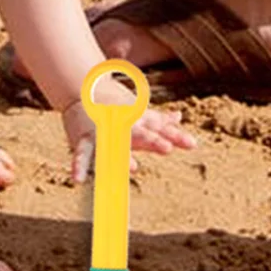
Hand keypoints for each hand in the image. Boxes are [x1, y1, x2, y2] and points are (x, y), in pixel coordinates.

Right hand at [61, 79, 196, 182]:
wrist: (82, 90)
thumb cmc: (115, 107)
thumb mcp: (139, 114)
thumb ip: (161, 121)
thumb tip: (179, 116)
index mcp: (139, 121)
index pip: (162, 129)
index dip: (177, 136)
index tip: (192, 144)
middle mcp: (123, 125)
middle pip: (141, 133)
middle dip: (153, 140)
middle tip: (167, 148)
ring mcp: (103, 131)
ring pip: (113, 143)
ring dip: (122, 155)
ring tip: (131, 167)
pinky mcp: (85, 139)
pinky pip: (82, 154)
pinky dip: (79, 166)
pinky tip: (78, 180)